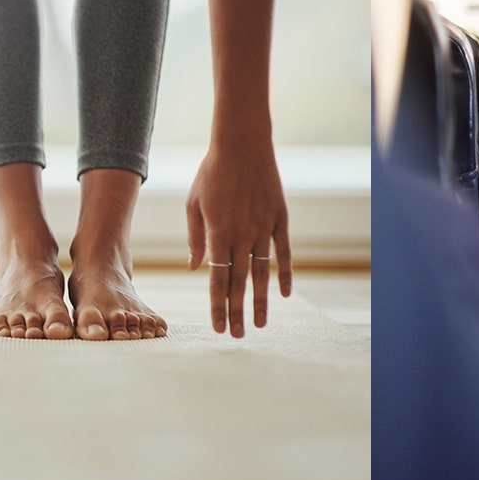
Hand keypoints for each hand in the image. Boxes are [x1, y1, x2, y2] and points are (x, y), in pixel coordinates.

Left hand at [186, 140, 290, 337]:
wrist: (242, 144)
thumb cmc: (212, 172)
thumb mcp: (194, 204)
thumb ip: (196, 238)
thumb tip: (197, 267)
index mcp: (217, 233)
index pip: (216, 279)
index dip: (217, 305)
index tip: (218, 327)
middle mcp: (241, 234)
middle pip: (239, 282)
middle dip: (237, 311)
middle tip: (238, 335)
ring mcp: (263, 227)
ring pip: (262, 272)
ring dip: (261, 300)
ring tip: (261, 323)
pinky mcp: (279, 218)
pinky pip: (283, 252)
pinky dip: (284, 273)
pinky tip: (285, 293)